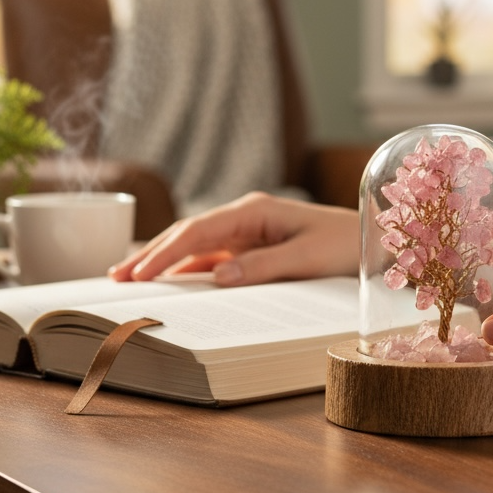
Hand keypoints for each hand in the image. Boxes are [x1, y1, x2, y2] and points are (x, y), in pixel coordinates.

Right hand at [109, 192, 358, 285]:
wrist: (374, 240)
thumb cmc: (346, 245)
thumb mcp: (308, 258)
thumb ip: (264, 266)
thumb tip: (218, 277)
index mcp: (255, 210)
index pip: (198, 230)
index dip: (166, 252)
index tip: (140, 273)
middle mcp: (245, 217)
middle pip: (188, 234)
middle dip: (152, 253)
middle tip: (117, 276)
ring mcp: (247, 232)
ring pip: (196, 246)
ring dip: (165, 261)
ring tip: (130, 277)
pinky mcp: (253, 247)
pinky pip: (213, 258)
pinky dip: (188, 269)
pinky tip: (170, 282)